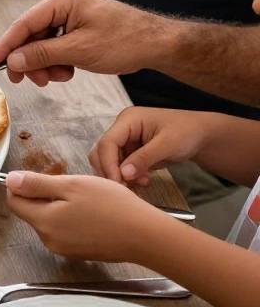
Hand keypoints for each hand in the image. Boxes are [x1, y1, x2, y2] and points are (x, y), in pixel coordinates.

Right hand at [0, 0, 166, 86]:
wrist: (156, 45)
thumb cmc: (126, 40)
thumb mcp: (78, 51)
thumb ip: (41, 55)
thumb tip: (13, 61)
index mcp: (62, 0)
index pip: (22, 24)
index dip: (4, 47)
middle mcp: (62, 4)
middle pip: (29, 35)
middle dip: (29, 60)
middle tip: (28, 80)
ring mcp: (69, 16)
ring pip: (40, 44)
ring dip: (44, 64)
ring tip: (58, 77)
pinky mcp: (75, 28)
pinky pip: (53, 47)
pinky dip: (55, 62)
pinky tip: (67, 71)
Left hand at [5, 171, 168, 262]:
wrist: (145, 236)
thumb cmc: (112, 207)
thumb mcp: (72, 185)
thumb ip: (37, 184)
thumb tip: (9, 180)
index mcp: (43, 222)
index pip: (14, 202)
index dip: (20, 186)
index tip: (36, 175)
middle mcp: (48, 240)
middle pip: (32, 212)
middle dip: (44, 195)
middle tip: (72, 186)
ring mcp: (63, 249)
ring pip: (49, 220)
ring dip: (59, 206)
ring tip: (86, 199)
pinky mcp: (78, 253)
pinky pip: (64, 231)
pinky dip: (72, 219)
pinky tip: (93, 213)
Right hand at [89, 107, 213, 188]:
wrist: (203, 135)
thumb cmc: (187, 132)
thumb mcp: (168, 145)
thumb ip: (144, 158)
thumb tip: (123, 175)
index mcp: (128, 120)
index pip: (107, 142)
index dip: (108, 163)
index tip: (117, 182)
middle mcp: (122, 129)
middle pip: (102, 152)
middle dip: (112, 171)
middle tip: (128, 186)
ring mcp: (126, 141)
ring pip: (111, 162)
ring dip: (122, 176)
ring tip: (142, 184)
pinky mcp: (131, 152)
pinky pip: (122, 167)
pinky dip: (129, 177)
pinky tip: (143, 182)